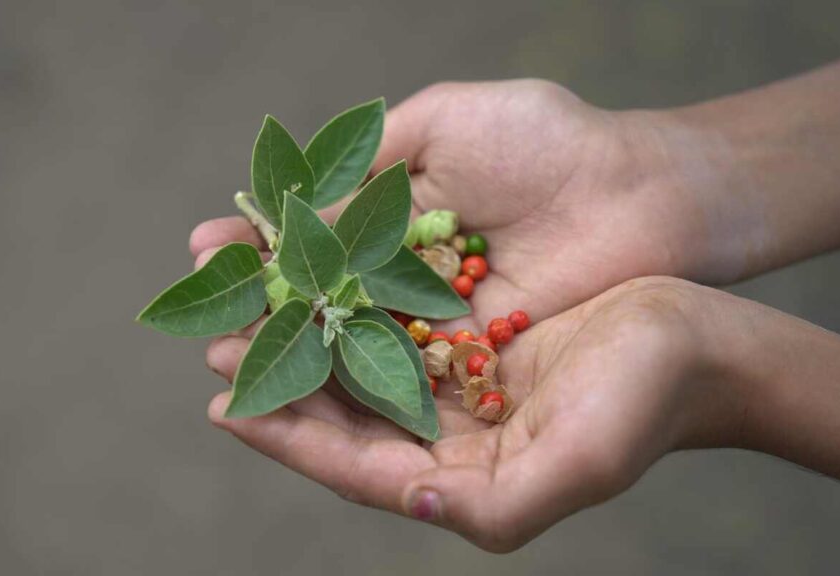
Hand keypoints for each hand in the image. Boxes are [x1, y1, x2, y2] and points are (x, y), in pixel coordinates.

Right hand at [192, 80, 705, 328]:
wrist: (636, 193)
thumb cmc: (545, 140)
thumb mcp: (443, 123)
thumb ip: (370, 160)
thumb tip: (295, 202)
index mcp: (391, 206)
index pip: (307, 229)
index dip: (256, 239)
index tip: (206, 246)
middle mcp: (402, 266)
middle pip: (314, 290)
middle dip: (257, 302)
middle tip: (202, 315)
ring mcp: (429, 315)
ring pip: (344, 335)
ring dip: (286, 345)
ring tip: (226, 352)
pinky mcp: (463, 354)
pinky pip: (397, 368)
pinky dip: (347, 376)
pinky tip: (300, 379)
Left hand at [204, 277, 754, 550]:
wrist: (696, 342)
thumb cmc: (644, 402)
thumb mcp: (579, 462)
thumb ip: (496, 502)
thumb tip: (415, 499)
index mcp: (464, 480)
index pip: (356, 468)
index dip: (289, 441)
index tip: (223, 409)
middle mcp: (450, 442)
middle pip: (344, 420)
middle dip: (280, 388)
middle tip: (215, 352)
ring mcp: (457, 393)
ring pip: (360, 375)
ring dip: (305, 348)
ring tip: (245, 320)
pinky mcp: (470, 345)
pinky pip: (393, 332)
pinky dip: (350, 315)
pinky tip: (315, 289)